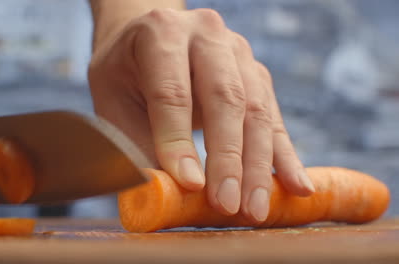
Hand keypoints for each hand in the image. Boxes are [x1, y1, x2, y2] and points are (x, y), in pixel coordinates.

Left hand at [88, 8, 314, 221]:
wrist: (147, 43)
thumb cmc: (125, 77)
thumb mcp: (114, 103)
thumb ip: (138, 144)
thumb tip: (170, 194)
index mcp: (161, 32)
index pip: (172, 92)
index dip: (179, 142)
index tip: (190, 187)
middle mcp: (207, 34)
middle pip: (225, 98)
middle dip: (229, 159)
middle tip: (227, 205)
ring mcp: (238, 52)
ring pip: (256, 111)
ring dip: (258, 166)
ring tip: (255, 210)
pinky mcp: (257, 75)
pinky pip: (274, 118)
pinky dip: (284, 156)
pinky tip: (297, 186)